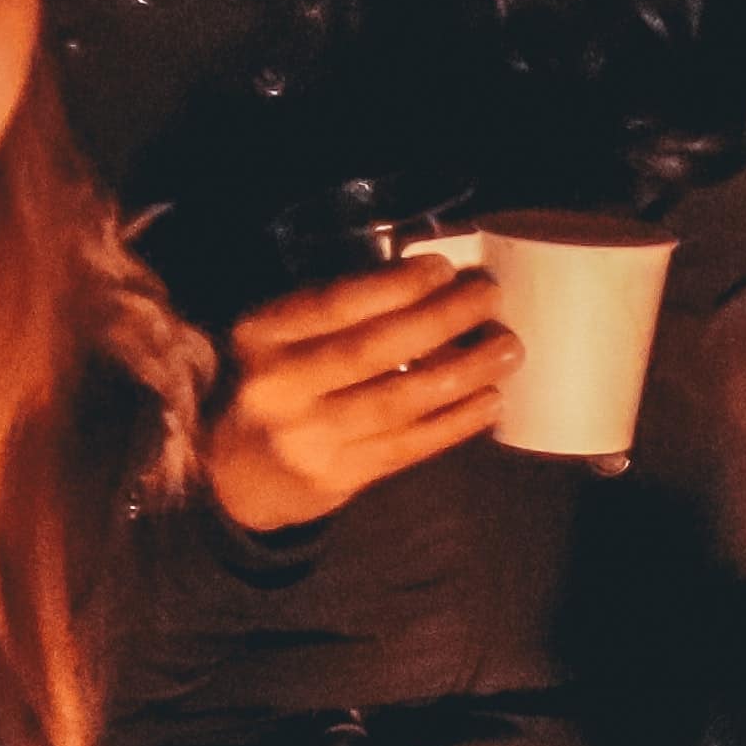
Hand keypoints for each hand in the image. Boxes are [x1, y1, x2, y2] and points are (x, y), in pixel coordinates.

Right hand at [206, 254, 510, 531]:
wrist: (237, 476)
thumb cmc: (274, 383)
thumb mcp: (279, 338)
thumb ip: (334, 312)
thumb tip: (429, 280)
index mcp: (261, 337)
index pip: (333, 305)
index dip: (394, 286)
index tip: (442, 268)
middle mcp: (279, 387)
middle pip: (372, 350)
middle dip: (440, 319)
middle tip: (488, 297)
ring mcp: (310, 438)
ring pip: (400, 400)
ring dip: (464, 372)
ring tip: (508, 349)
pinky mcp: (340, 477)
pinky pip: (410, 446)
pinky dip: (457, 422)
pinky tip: (492, 400)